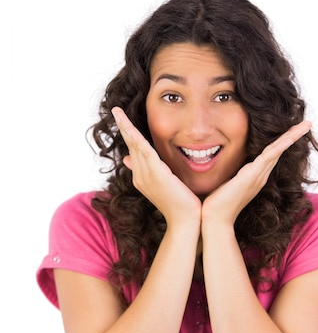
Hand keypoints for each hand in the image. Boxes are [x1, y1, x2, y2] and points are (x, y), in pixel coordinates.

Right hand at [111, 107, 200, 226]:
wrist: (186, 221)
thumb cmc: (181, 205)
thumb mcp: (167, 187)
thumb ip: (157, 174)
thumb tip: (146, 166)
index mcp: (143, 178)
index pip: (134, 152)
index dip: (129, 136)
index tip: (123, 121)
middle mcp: (140, 177)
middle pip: (131, 146)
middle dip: (124, 127)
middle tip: (116, 111)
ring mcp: (146, 176)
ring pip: (134, 146)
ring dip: (126, 128)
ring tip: (118, 113)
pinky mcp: (156, 174)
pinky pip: (144, 151)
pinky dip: (137, 138)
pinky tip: (131, 127)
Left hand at [202, 120, 311, 223]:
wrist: (215, 219)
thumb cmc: (215, 204)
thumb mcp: (224, 183)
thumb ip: (228, 174)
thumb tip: (220, 165)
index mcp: (255, 176)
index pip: (271, 154)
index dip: (282, 141)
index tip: (291, 130)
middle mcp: (260, 176)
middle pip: (279, 150)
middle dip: (293, 135)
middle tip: (307, 123)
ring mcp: (258, 177)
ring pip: (278, 151)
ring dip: (292, 136)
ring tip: (306, 125)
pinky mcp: (252, 176)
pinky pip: (269, 157)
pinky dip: (280, 145)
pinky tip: (289, 136)